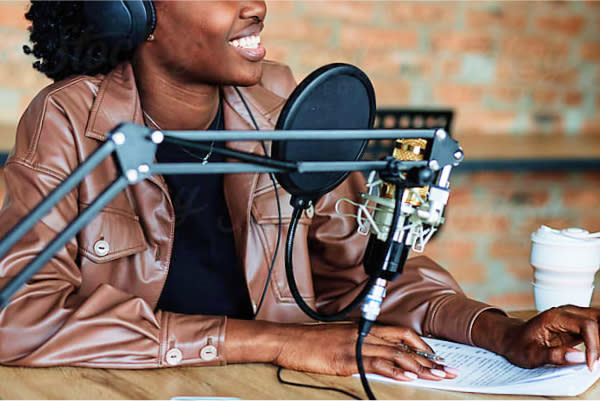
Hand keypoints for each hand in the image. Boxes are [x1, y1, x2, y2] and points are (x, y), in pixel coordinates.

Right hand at [274, 323, 457, 380]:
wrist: (287, 340)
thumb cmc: (310, 342)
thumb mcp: (340, 339)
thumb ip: (360, 345)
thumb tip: (379, 358)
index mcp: (364, 329)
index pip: (401, 333)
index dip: (422, 345)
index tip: (437, 358)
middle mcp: (364, 334)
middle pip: (405, 344)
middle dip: (430, 359)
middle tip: (449, 370)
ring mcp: (356, 346)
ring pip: (395, 354)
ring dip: (419, 366)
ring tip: (438, 376)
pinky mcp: (346, 359)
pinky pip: (374, 363)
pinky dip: (393, 370)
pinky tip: (407, 377)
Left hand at [473, 307, 599, 370]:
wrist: (512, 338)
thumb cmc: (518, 345)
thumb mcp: (531, 355)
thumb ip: (554, 356)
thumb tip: (578, 358)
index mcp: (554, 317)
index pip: (586, 325)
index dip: (594, 346)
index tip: (591, 364)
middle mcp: (566, 312)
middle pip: (597, 319)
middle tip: (597, 361)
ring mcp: (573, 316)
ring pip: (598, 321)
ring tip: (595, 357)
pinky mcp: (577, 324)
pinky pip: (595, 328)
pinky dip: (598, 340)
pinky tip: (594, 354)